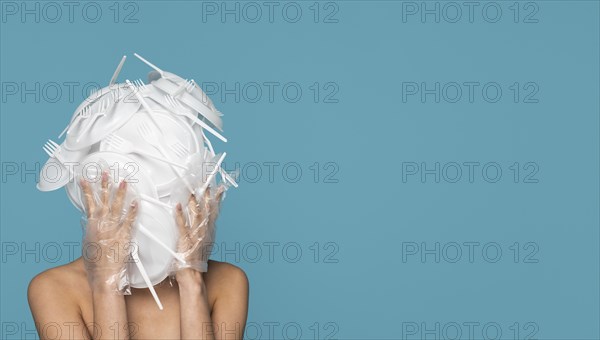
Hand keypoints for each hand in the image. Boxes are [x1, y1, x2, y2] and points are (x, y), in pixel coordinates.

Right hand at [80, 171, 137, 292]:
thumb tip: (87, 222)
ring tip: (123, 181)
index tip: (85, 179)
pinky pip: (130, 220)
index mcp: (91, 226)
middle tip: (106, 172)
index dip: (87, 190)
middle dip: (104, 185)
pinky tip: (136, 202)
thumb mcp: (87, 244)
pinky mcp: (124, 235)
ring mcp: (113, 229)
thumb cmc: (95, 263)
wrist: (103, 276)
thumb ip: (89, 230)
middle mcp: (101, 225)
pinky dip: (133, 211)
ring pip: (117, 207)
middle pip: (103, 201)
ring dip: (120, 193)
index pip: (88, 203)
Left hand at [173, 185, 224, 280]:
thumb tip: (203, 223)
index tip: (219, 189)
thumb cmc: (195, 261)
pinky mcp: (185, 241)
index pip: (215, 212)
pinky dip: (179, 215)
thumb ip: (203, 233)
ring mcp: (195, 236)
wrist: (193, 276)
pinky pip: (182, 226)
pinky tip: (177, 207)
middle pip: (207, 211)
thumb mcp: (204, 245)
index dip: (216, 200)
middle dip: (207, 197)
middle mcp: (204, 232)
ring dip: (194, 204)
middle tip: (206, 184)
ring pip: (196, 216)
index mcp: (209, 232)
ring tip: (192, 193)